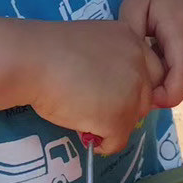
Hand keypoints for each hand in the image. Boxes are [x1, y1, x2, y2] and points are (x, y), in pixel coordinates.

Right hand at [27, 22, 165, 155]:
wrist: (31, 60)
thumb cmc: (47, 49)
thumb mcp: (90, 43)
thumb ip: (109, 60)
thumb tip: (111, 89)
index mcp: (131, 38)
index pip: (151, 69)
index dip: (132, 85)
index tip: (111, 92)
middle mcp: (139, 63)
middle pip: (147, 95)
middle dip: (126, 105)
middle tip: (99, 108)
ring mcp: (132, 91)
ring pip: (134, 118)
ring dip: (115, 123)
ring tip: (88, 120)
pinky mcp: (119, 118)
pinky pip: (118, 141)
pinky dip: (104, 143)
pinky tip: (87, 135)